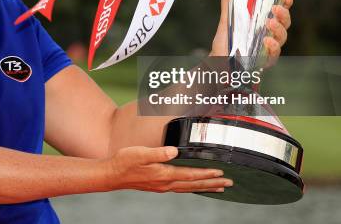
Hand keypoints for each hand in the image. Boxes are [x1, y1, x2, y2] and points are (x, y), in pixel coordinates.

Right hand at [104, 146, 232, 192]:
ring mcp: (162, 186)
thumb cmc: (124, 162)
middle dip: (212, 184)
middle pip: (194, 185)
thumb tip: (175, 151)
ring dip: (205, 188)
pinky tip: (195, 186)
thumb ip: (158, 152)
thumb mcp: (140, 153)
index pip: (190, 175)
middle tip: (229, 183)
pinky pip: (181, 188)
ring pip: (189, 189)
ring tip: (218, 188)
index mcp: (163, 174)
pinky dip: (193, 188)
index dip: (206, 174)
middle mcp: (165, 183)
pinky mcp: (159, 186)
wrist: (112, 174)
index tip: (220, 172)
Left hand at [210, 0, 292, 56]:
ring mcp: (268, 49)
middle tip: (275, 9)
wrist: (216, 61)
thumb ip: (227, 3)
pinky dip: (273, 47)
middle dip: (284, 15)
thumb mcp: (226, 20)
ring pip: (282, 38)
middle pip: (285, 24)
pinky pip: (274, 55)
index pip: (280, 13)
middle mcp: (269, 35)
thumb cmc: (225, 42)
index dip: (287, 3)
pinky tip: (267, 41)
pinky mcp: (264, 62)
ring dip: (278, 29)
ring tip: (270, 22)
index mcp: (264, 24)